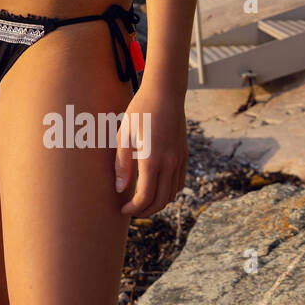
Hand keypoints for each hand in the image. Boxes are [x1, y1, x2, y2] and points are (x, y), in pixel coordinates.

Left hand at [114, 83, 186, 216]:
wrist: (165, 93)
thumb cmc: (140, 111)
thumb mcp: (125, 135)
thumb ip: (122, 164)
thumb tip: (120, 189)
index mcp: (152, 160)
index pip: (145, 197)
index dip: (134, 208)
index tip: (123, 209)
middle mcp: (169, 163)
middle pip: (160, 200)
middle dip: (145, 211)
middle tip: (131, 211)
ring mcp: (179, 160)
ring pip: (172, 193)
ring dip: (158, 203)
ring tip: (142, 202)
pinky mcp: (184, 155)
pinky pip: (179, 182)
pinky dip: (169, 191)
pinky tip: (157, 188)